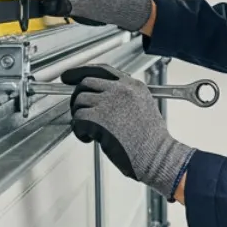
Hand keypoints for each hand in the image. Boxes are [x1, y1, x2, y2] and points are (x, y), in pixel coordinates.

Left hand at [62, 64, 193, 199]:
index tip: (69, 76)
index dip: (81, 71)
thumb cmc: (152, 140)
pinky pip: (77, 119)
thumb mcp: (144, 107)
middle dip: (77, 97)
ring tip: (89, 130)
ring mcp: (109, 102)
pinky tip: (89, 138)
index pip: (103, 70)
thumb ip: (125, 98)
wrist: (157, 155)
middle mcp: (121, 90)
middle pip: (86, 83)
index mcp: (133, 86)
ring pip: (79, 101)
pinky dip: (79, 131)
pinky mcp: (98, 118)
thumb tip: (101, 99)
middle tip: (78, 110)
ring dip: (79, 116)